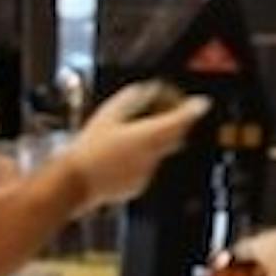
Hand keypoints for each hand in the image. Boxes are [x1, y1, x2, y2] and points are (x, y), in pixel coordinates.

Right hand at [62, 80, 205, 212]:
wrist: (75, 182)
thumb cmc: (88, 150)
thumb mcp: (107, 115)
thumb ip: (130, 98)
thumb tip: (144, 89)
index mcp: (147, 135)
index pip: (181, 120)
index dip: (194, 109)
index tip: (201, 103)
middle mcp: (153, 155)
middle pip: (176, 137)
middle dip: (176, 125)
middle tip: (170, 114)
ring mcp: (147, 173)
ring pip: (160, 153)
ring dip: (154, 142)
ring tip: (133, 136)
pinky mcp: (138, 186)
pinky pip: (146, 168)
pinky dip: (140, 160)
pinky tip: (120, 156)